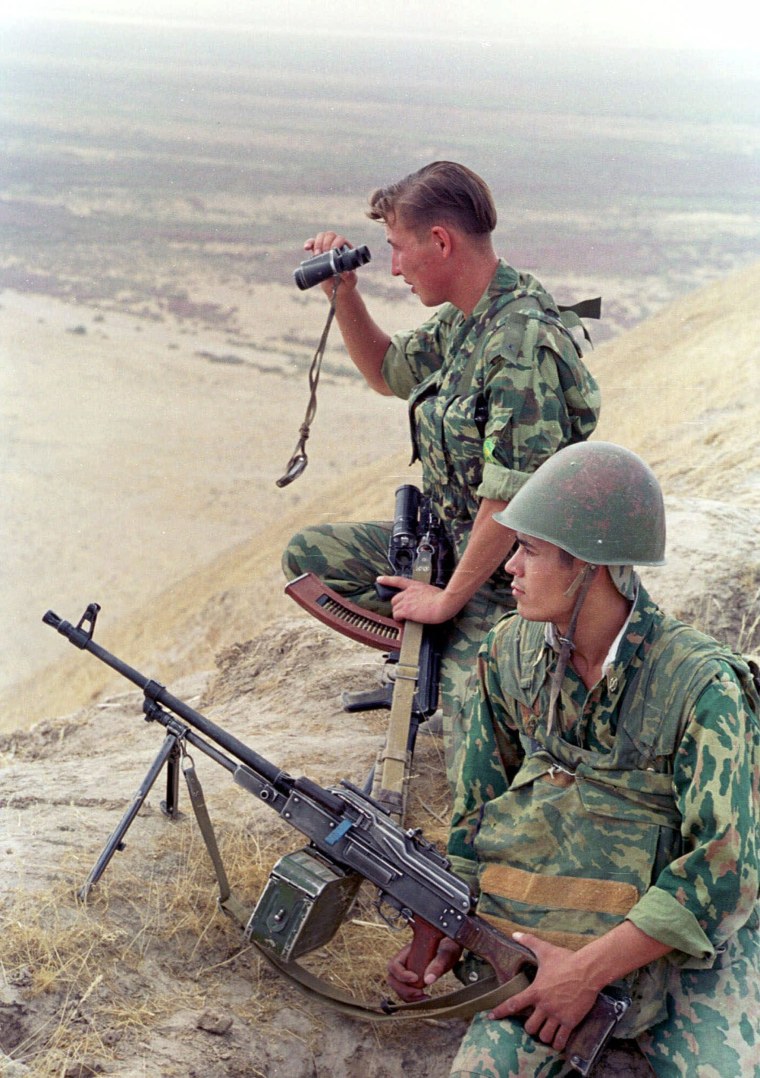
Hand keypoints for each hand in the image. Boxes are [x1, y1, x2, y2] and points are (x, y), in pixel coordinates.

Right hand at [303, 231, 358, 294]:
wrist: (336, 290)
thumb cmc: (346, 284)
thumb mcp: (350, 281)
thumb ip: (350, 277)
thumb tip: (344, 272)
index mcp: (347, 250)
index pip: (341, 239)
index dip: (335, 242)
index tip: (332, 251)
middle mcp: (337, 246)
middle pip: (330, 235)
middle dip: (325, 243)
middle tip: (323, 254)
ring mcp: (326, 248)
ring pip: (321, 237)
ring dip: (317, 244)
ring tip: (317, 255)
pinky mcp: (318, 253)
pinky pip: (312, 243)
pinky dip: (309, 243)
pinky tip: (306, 248)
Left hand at [376, 576, 461, 623]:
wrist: (445, 603)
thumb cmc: (444, 598)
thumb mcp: (433, 591)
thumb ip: (425, 594)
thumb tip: (426, 600)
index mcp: (415, 585)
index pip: (398, 580)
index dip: (387, 580)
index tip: (379, 579)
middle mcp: (408, 592)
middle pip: (394, 599)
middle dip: (397, 606)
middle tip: (403, 611)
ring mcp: (406, 601)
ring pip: (394, 608)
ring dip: (398, 613)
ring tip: (405, 618)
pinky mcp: (406, 610)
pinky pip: (396, 615)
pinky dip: (398, 619)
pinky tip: (403, 621)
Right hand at [387, 937, 462, 1001]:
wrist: (450, 950)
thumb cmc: (448, 949)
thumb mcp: (445, 955)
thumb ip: (437, 965)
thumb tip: (428, 980)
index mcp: (407, 951)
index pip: (394, 965)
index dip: (401, 975)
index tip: (416, 979)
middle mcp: (404, 962)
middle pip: (392, 979)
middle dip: (403, 990)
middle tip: (420, 993)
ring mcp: (406, 972)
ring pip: (397, 988)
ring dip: (408, 996)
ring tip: (424, 998)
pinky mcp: (411, 981)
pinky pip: (405, 993)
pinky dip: (412, 999)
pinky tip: (425, 998)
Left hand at [489, 932, 599, 1051]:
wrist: (588, 970)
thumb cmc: (566, 959)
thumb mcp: (545, 950)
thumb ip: (529, 941)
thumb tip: (515, 933)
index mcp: (536, 990)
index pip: (513, 1004)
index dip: (501, 1011)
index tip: (491, 1016)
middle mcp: (544, 1005)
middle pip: (529, 1027)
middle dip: (530, 1027)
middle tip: (534, 1023)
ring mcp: (557, 1015)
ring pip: (544, 1036)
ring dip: (543, 1036)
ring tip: (546, 1031)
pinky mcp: (570, 1022)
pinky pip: (560, 1040)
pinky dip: (557, 1044)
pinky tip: (557, 1042)